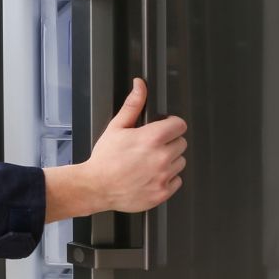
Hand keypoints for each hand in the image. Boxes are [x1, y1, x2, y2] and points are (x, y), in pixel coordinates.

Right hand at [87, 78, 186, 212]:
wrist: (96, 187)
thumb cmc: (104, 159)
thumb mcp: (116, 127)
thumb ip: (133, 105)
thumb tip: (140, 86)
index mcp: (152, 138)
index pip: (180, 125)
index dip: (171, 125)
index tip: (164, 129)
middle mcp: (161, 157)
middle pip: (182, 143)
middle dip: (170, 143)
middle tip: (152, 148)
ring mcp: (163, 176)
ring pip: (180, 162)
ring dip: (170, 161)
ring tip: (150, 163)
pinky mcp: (163, 193)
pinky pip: (177, 181)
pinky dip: (167, 179)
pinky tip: (152, 176)